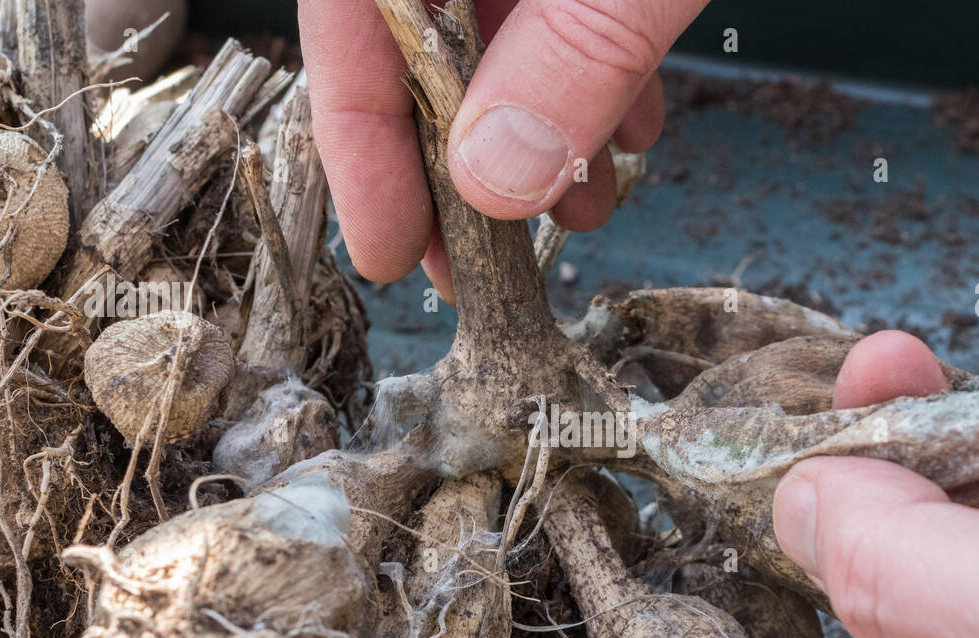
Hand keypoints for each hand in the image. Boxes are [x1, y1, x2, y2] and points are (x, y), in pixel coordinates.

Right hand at [299, 0, 706, 299]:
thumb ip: (570, 53)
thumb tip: (496, 180)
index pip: (346, 32)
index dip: (361, 151)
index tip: (390, 255)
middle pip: (416, 54)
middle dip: (460, 167)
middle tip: (483, 270)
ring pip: (497, 40)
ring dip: (541, 138)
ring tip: (585, 209)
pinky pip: (561, 10)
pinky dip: (591, 77)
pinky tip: (631, 131)